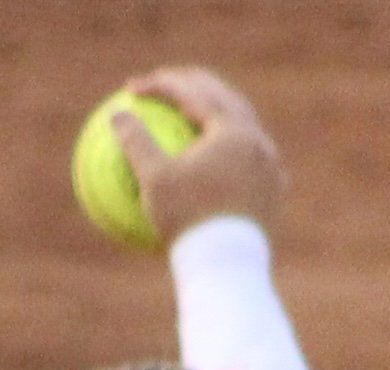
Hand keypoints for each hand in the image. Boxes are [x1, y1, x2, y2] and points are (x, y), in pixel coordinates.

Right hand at [120, 65, 283, 242]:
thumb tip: (116, 115)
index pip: (193, 92)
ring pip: (242, 123)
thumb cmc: (188, 222)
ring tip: (191, 110)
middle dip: (191, 83)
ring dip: (215, 110)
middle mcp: (258, 140)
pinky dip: (228, 147)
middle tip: (164, 83)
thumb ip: (136, 141)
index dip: (159, 84)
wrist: (228, 266)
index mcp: (233, 130)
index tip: (132, 89)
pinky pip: (249, 158)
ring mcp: (270, 165)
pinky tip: (213, 154)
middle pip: (223, 96)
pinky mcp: (273, 189)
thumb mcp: (154, 180)